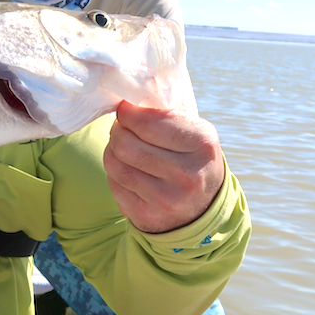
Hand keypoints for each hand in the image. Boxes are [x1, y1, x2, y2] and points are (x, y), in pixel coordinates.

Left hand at [103, 101, 225, 233]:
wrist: (201, 208)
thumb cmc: (190, 158)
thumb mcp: (193, 132)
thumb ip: (165, 113)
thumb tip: (126, 98)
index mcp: (202, 144)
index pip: (148, 122)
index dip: (128, 112)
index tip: (124, 109)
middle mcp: (187, 174)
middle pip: (125, 143)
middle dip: (117, 130)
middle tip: (121, 127)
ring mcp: (166, 199)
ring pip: (115, 163)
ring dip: (112, 150)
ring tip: (123, 146)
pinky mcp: (146, 215)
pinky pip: (113, 183)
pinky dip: (114, 172)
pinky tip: (127, 168)